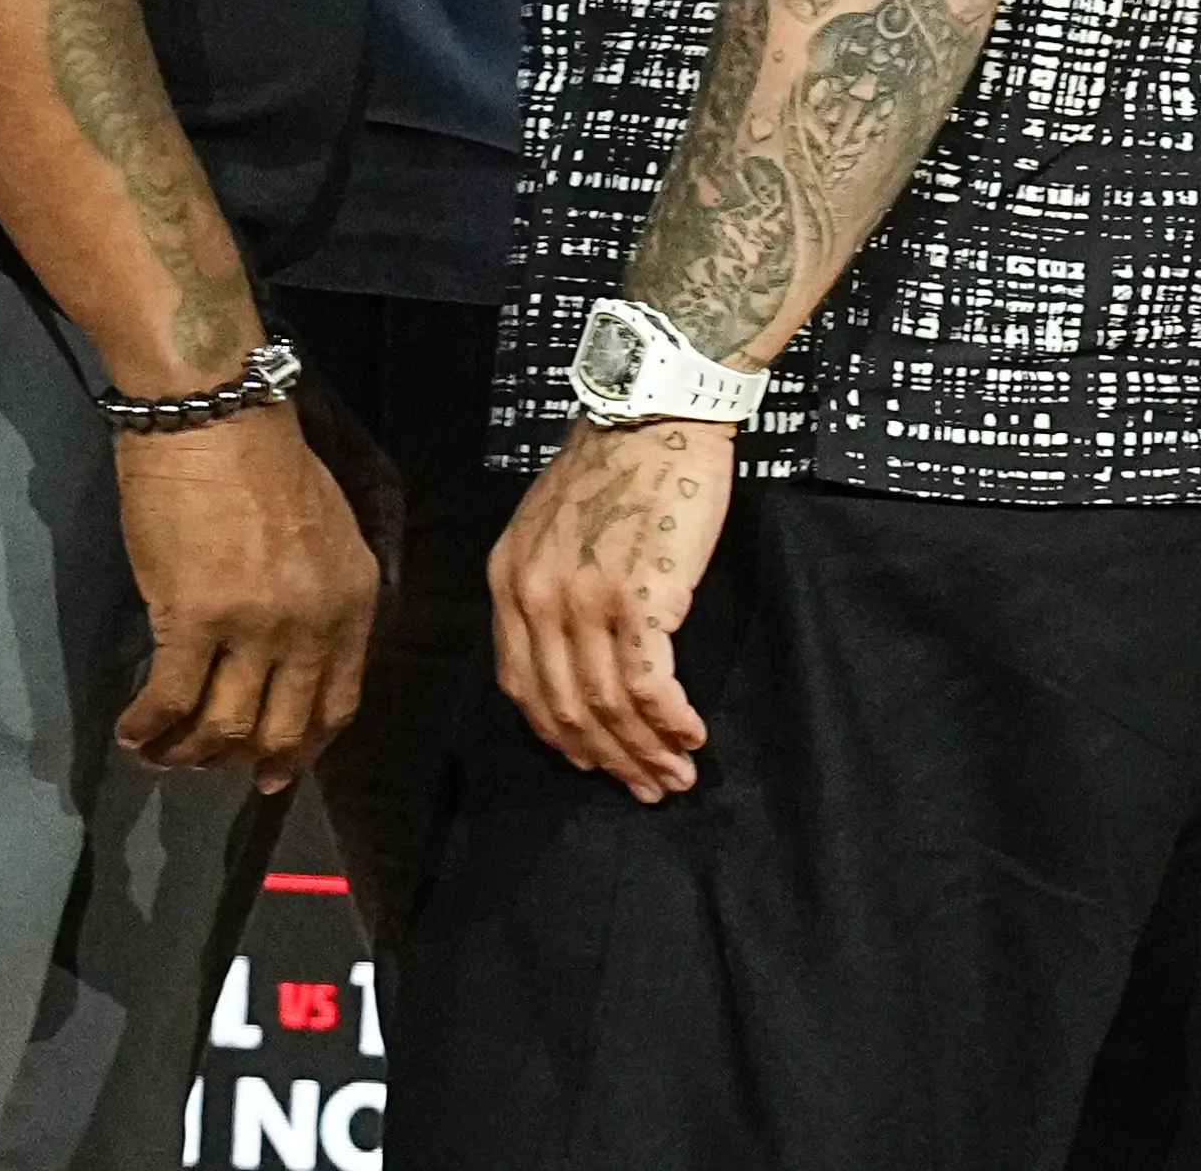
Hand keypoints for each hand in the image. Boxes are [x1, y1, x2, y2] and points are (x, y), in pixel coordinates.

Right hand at [112, 400, 378, 793]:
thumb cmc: (265, 460)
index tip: (274, 773)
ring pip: (224, 726)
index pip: (338, 704)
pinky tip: (131, 733)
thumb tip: (287, 657)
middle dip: (241, 760)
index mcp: (352, 601)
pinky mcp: (195, 618)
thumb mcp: (327, 534)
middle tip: (206, 767)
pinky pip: (172, 699)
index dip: (303, 749)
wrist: (217, 413)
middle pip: (282, 728)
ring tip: (160, 755)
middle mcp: (313, 624)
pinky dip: (149, 727)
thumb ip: (320, 599)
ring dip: (188, 753)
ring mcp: (256, 626)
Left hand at [488, 418, 732, 802]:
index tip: (595, 762)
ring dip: (647, 751)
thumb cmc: (616, 466)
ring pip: (609, 705)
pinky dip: (671, 721)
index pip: (523, 687)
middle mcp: (536, 596)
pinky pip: (650, 684)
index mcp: (509, 580)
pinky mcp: (639, 597)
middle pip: (566, 708)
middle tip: (648, 787)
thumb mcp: (549, 524)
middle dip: (610, 760)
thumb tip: (572, 658)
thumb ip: (548, 587)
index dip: (561, 737)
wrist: (656, 413)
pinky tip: (691, 734)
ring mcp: (585, 599)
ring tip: (678, 774)